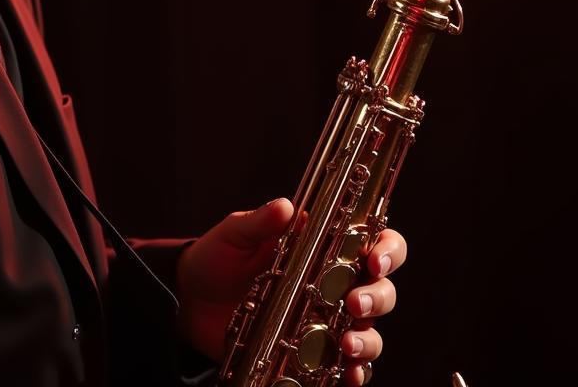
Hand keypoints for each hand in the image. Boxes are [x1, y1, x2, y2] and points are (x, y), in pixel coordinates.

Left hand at [174, 198, 405, 385]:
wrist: (190, 302)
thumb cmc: (218, 258)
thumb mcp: (235, 234)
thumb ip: (260, 222)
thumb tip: (287, 207)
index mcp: (323, 246)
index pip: (373, 241)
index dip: (387, 249)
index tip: (374, 260)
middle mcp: (334, 283)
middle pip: (382, 289)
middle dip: (378, 297)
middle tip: (355, 303)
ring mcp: (325, 320)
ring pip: (370, 332)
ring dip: (368, 340)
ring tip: (346, 345)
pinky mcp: (311, 352)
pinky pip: (345, 367)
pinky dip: (355, 373)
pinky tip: (348, 375)